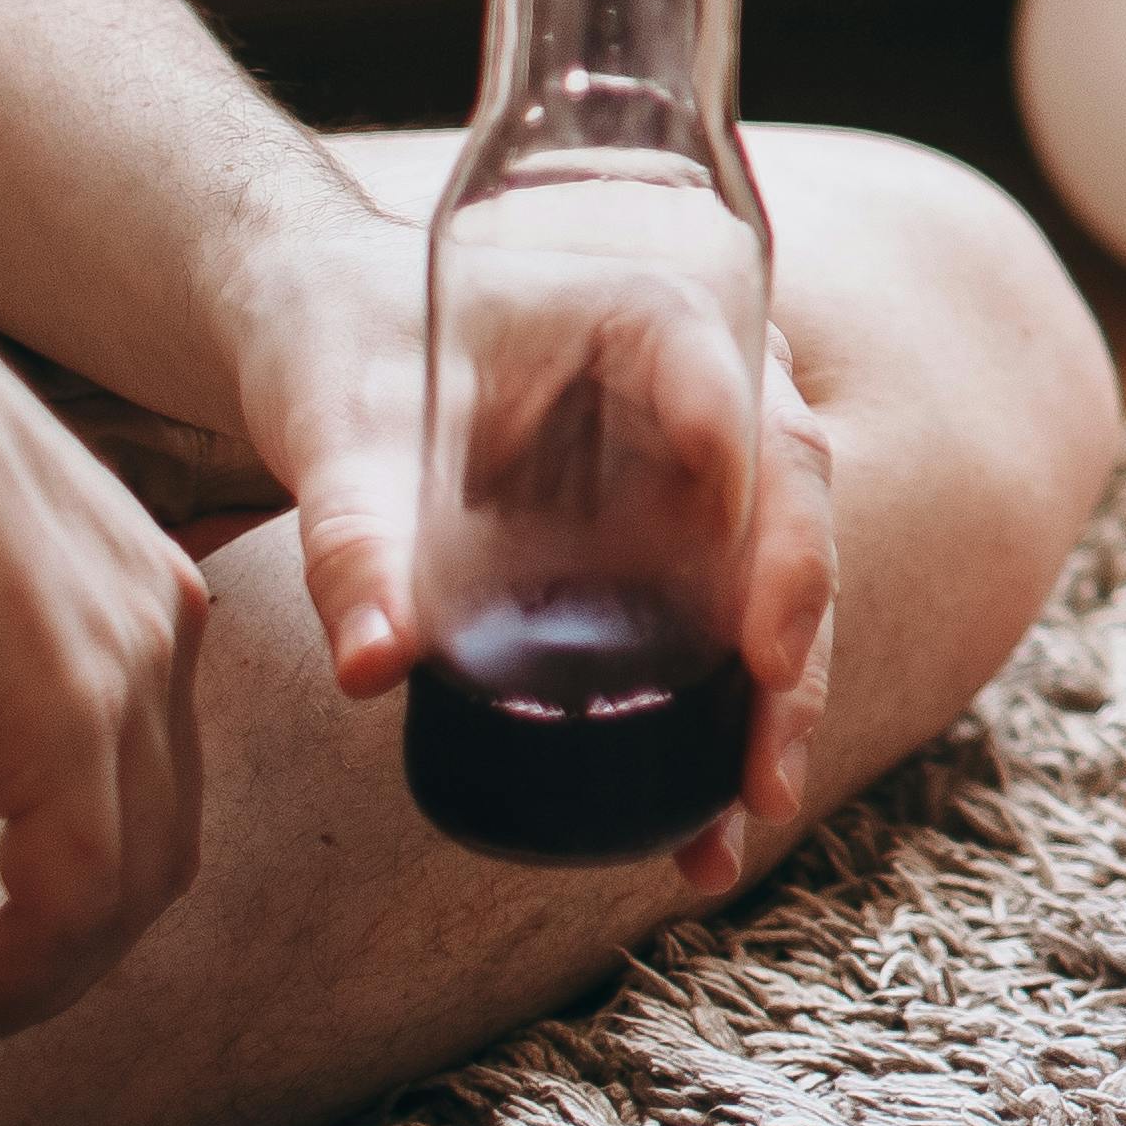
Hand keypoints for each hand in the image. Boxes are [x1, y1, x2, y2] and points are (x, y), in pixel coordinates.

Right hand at [0, 229, 212, 1061]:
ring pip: (128, 881)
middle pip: (155, 840)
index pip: (139, 778)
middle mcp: (156, 625)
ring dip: (36, 981)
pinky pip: (76, 890)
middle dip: (64, 946)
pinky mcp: (63, 702)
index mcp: (123, 592)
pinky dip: (16, 975)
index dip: (66, 882)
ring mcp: (125, 662)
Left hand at [227, 209, 838, 895]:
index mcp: (651, 314)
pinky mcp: (676, 517)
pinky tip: (711, 808)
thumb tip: (372, 670)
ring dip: (782, 695)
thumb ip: (354, 544)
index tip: (761, 648)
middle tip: (764, 769)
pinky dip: (735, 700)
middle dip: (795, 647)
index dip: (776, 535)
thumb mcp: (335, 436)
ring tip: (749, 811)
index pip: (748, 414)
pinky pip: (734, 598)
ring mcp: (703, 452)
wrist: (330, 320)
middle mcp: (707, 378)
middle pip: (793, 509)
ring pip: (783, 567)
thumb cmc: (339, 341)